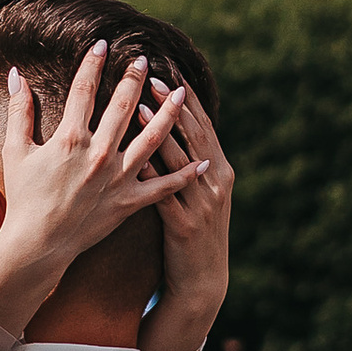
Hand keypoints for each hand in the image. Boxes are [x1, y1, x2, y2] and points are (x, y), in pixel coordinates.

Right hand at [0, 42, 199, 336]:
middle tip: (146, 59)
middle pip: (123, 107)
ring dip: (169, 114)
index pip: (83, 90)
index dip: (93, 63)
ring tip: (182, 94)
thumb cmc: (24, 196)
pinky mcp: (129, 202)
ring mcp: (117, 178)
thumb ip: (19, 110)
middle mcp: (99, 153)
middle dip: (135, 79)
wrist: (38, 243)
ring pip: (152, 140)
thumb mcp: (15, 150)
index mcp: (71, 138)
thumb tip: (16, 74)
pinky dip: (184, 175)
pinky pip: (163, 187)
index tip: (103, 44)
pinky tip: (202, 161)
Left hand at [142, 87, 233, 350]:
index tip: (168, 68)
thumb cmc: (195, 232)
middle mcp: (215, 182)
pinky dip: (149, 171)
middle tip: (150, 75)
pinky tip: (132, 155)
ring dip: (157, 130)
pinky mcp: (184, 224)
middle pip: (193, 133)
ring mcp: (201, 203)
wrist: (203, 282)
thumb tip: (169, 127)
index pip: (202, 124)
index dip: (186, 95)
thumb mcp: (201, 194)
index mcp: (220, 170)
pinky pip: (163, 192)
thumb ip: (190, 163)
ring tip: (136, 104)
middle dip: (171, 102)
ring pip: (178, 159)